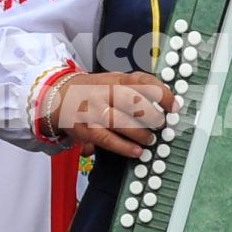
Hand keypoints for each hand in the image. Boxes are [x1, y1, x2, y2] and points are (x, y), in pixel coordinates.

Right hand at [45, 71, 174, 159]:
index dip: (162, 93)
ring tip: (150, 139)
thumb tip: (164, 101)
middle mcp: (105, 93)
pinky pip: (108, 140)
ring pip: (122, 123)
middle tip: (161, 124)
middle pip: (134, 102)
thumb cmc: (91, 90)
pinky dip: (124, 147)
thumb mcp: (112, 80)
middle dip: (152, 115)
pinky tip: (137, 152)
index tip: (174, 106)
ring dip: (141, 134)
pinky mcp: (86, 129)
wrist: (57, 96)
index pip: (142, 81)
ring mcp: (94, 111)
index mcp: (115, 79)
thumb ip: (135, 87)